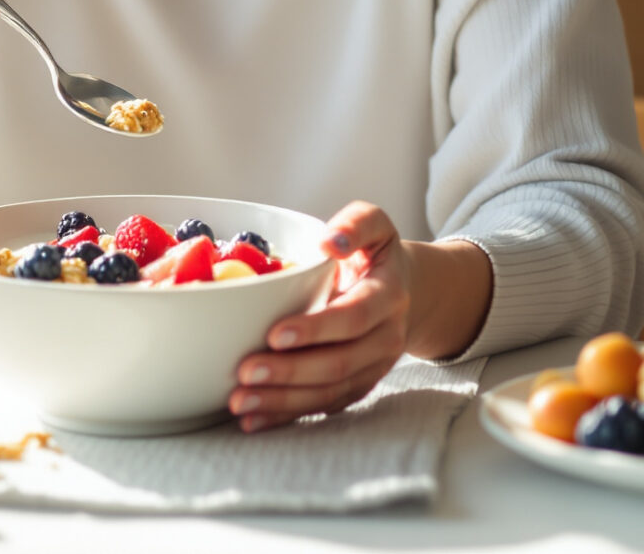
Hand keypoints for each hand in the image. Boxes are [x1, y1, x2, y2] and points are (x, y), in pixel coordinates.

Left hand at [231, 202, 411, 430]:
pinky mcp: (356, 387)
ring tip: (240, 401)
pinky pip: (323, 406)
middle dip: (290, 372)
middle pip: (339, 363)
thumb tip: (329, 241)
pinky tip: (253, 420)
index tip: (275, 333)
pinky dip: (286, 416)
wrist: (403, 291)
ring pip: (330, 393)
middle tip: (246, 371)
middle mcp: (385, 338)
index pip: (355, 317)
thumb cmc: (373, 254)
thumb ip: (356, 223)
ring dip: (283, 401)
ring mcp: (372, 368)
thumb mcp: (374, 225)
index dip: (317, 328)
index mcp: (388, 295)